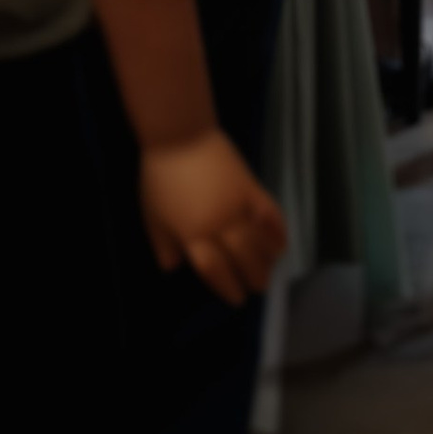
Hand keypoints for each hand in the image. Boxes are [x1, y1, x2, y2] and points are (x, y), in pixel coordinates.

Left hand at [138, 129, 286, 303]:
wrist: (179, 135)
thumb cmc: (159, 176)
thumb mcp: (151, 215)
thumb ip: (162, 244)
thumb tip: (174, 267)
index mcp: (191, 234)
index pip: (214, 270)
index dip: (227, 287)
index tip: (236, 298)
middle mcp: (217, 224)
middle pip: (241, 258)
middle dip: (252, 277)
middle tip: (258, 288)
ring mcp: (237, 204)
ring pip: (258, 240)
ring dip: (267, 259)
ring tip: (271, 269)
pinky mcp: (250, 186)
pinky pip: (269, 213)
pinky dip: (278, 229)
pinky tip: (282, 242)